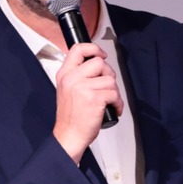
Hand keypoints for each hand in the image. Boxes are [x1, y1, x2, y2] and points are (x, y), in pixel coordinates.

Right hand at [52, 43, 123, 163]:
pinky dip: (118, 103)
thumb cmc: (70, 116)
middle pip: (99, 63)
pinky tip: (113, 108)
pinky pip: (114, 94)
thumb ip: (78, 75)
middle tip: (106, 87)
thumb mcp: (67, 90)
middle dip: (108, 74)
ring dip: (114, 92)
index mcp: (64, 74)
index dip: (93, 48)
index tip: (101, 55)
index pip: (77, 49)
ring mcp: (82, 88)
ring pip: (110, 80)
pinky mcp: (94, 98)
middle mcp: (72, 78)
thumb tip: (98, 64)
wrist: (69, 135)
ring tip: (109, 101)